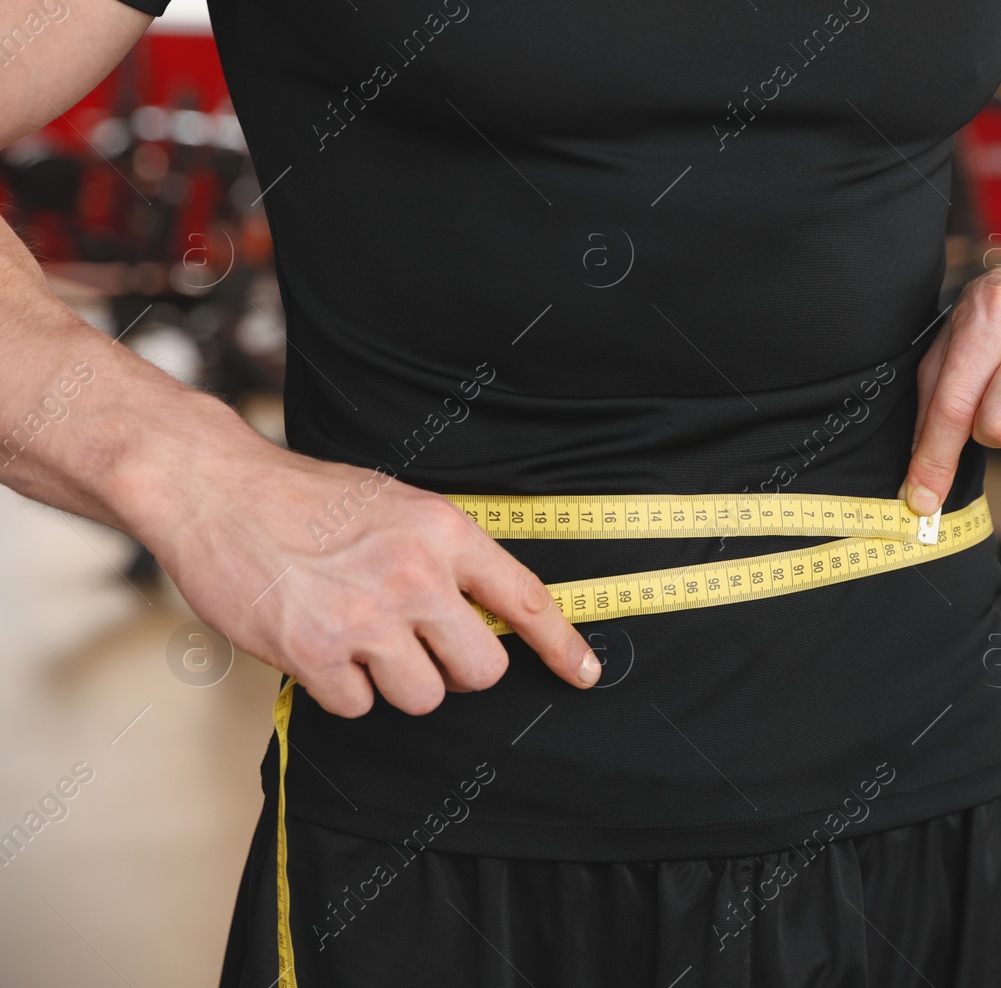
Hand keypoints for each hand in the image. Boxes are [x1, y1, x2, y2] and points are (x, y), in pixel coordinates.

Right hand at [119, 409, 600, 716]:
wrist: (219, 490)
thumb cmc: (308, 497)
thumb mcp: (398, 504)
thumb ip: (445, 554)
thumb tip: (484, 609)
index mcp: (444, 533)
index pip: (524, 599)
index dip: (562, 645)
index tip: (584, 674)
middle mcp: (415, 577)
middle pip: (481, 671)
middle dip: (457, 668)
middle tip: (422, 645)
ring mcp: (366, 619)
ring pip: (422, 697)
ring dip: (395, 681)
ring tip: (359, 636)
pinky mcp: (314, 654)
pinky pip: (358, 707)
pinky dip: (341, 689)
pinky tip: (319, 646)